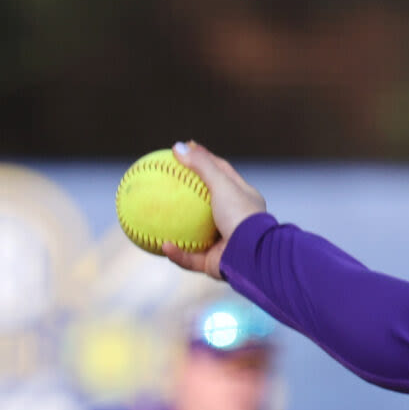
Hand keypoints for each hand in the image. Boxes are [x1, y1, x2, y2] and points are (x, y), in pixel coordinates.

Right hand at [157, 140, 269, 278]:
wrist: (253, 256)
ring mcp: (224, 242)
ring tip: (156, 220)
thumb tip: (177, 146)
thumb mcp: (223, 185)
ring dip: (176, 228)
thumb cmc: (241, 216)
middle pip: (206, 204)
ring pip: (194, 235)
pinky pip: (190, 258)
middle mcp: (234, 220)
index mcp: (242, 199)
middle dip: (187, 196)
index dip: (205, 160)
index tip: (185, 149)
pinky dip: (177, 253)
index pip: (223, 173)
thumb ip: (201, 165)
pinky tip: (163, 245)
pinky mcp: (215, 263)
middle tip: (165, 182)